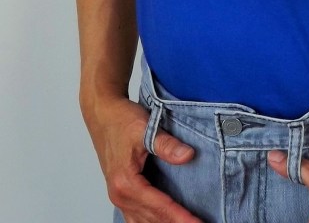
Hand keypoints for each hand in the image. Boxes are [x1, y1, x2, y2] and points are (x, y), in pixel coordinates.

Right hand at [85, 94, 201, 222]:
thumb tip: (188, 155)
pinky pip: (137, 217)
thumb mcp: (145, 128)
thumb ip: (166, 144)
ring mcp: (119, 197)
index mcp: (125, 182)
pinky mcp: (122, 194)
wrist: (102, 114)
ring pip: (143, 222)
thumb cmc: (121, 120)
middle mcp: (120, 195)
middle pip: (152, 220)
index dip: (181, 217)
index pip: (159, 206)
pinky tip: (165, 220)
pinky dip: (153, 221)